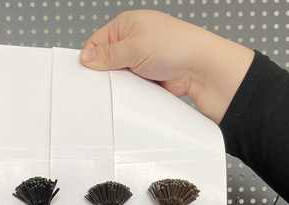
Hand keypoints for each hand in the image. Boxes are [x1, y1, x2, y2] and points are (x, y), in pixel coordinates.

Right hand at [80, 10, 254, 123]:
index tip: (87, 73)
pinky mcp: (148, 79)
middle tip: (104, 82)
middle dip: (104, 73)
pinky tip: (132, 95)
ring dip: (119, 84)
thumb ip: (107, 55)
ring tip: (123, 87)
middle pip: (106, 61)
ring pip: (118, 77)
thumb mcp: (134, 47)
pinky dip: (130, 93)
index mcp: (127, 25)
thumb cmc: (176, 46)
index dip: (90, 58)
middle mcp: (134, 41)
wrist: (201, 70)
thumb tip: (86, 58)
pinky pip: (131, 89)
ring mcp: (141, 61)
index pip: (97, 41)